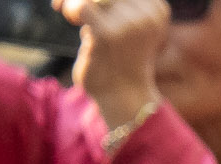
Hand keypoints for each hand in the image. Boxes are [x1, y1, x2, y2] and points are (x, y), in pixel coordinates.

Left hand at [55, 0, 164, 136]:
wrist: (124, 97)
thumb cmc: (120, 59)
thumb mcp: (125, 23)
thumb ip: (112, 3)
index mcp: (157, 8)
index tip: (80, 0)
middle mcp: (148, 14)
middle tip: (63, 2)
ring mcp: (130, 24)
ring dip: (74, 0)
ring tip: (69, 11)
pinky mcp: (109, 35)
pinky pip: (82, 7)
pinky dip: (71, 9)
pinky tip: (71, 18)